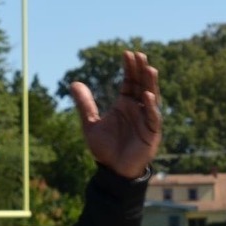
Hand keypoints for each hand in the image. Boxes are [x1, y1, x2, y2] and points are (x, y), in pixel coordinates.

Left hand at [69, 50, 160, 178]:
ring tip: (149, 68)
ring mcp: (146, 120)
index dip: (129, 68)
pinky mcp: (151, 133)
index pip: (130, 82)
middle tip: (138, 55)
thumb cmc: (104, 149)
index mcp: (125, 105)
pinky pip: (153, 117)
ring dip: (150, 84)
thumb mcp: (90, 124)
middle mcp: (138, 109)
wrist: (113, 171)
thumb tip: (73, 82)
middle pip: (141, 85)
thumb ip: (84, 104)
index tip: (126, 53)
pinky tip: (146, 95)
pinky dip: (151, 106)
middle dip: (141, 70)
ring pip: (151, 97)